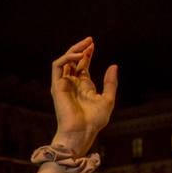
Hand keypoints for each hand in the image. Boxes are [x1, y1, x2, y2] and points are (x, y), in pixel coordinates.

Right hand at [50, 36, 117, 153]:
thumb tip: (114, 65)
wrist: (81, 132)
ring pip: (64, 61)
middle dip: (80, 49)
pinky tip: (79, 57)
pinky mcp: (57, 86)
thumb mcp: (108, 99)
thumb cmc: (94, 121)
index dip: (87, 54)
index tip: (93, 45)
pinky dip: (66, 58)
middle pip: (73, 61)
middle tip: (90, 41)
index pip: (82, 66)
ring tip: (84, 46)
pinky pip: (57, 66)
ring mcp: (64, 84)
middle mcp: (73, 84)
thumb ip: (110, 83)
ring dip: (73, 51)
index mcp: (83, 86)